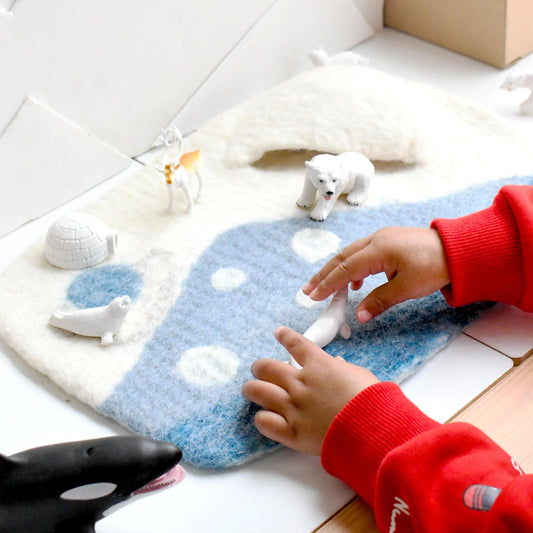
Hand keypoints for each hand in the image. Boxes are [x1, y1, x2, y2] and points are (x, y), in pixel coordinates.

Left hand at [242, 326, 378, 455]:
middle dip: (259, 367)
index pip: (295, 343)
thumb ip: (342, 369)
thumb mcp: (360, 375)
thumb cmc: (373, 400)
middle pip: (266, 367)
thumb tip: (335, 365)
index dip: (284, 336)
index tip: (278, 332)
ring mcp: (293, 407)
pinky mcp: (292, 433)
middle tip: (259, 369)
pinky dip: (262, 419)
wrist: (373, 430)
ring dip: (252, 389)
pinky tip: (264, 418)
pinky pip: (265, 422)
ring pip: (258, 391)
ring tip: (251, 390)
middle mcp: (300, 383)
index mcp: (319, 365)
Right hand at [302, 227, 449, 322]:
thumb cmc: (434, 267)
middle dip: (323, 275)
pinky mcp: (388, 241)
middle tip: (308, 290)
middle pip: (341, 258)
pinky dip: (353, 267)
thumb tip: (358, 316)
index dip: (327, 284)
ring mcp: (381, 239)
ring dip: (336, 270)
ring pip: (350, 254)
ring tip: (324, 286)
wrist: (458, 248)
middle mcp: (375, 241)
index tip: (312, 296)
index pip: (345, 269)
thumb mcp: (406, 288)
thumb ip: (379, 301)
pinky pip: (362, 253)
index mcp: (377, 251)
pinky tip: (356, 282)